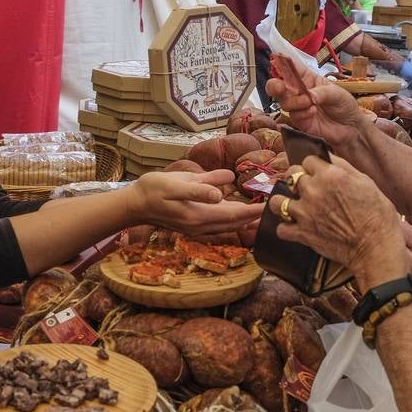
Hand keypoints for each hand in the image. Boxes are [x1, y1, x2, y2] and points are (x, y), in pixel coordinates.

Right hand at [131, 171, 260, 237]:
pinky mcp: (194, 225)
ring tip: (263, 212)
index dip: (255, 210)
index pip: (236, 214)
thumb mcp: (176, 183)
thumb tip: (224, 188)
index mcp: (200, 215)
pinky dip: (234, 219)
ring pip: (229, 225)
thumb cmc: (153, 189)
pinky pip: (220, 224)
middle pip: (236, 223)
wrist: (134, 204)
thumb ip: (201, 186)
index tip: (272, 205)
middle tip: (276, 207)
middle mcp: (202, 226)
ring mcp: (198, 228)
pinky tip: (240, 213)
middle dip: (255, 216)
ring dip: (246, 219)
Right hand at [264, 54, 366, 148]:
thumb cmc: (344, 105)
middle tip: (280, 87)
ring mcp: (298, 106)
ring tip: (310, 103)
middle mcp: (299, 91)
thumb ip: (320, 92)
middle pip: (277, 85)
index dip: (281, 64)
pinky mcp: (299, 121)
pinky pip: (293, 116)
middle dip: (274, 86)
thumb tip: (308, 95)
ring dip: (295, 102)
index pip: (290, 68)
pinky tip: (313, 112)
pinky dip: (302, 114)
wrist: (350, 127)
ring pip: (284, 102)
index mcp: (307, 78)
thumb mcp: (336, 93)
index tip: (278, 63)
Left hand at [266, 156, 406, 290]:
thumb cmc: (377, 214)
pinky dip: (287, 229)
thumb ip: (343, 167)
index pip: (308, 160)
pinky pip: (281, 229)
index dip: (313, 166)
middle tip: (306, 189)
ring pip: (277, 202)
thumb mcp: (365, 181)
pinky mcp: (302, 234)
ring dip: (284, 203)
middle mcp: (313, 190)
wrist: (376, 246)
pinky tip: (295, 228)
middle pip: (291, 175)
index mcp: (330, 175)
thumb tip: (328, 158)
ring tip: (293, 207)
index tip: (317, 174)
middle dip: (297, 180)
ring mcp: (305, 213)